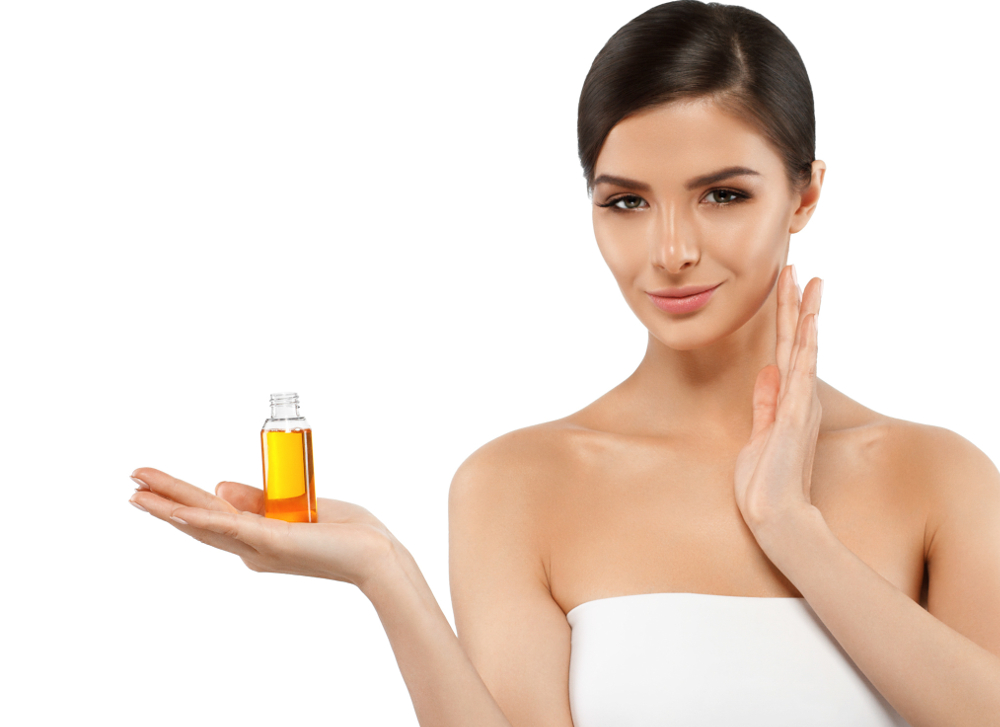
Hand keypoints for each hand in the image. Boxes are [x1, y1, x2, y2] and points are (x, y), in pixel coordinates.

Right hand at [128, 467, 396, 589]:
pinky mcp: (273, 540)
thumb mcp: (295, 508)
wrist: (376, 554)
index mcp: (257, 539)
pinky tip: (174, 511)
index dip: (180, 501)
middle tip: (130, 484)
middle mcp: (252, 547)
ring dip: (168, 507)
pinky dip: (200, 519)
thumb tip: (219, 486)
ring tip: (137, 494)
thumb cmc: (347, 534)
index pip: (210, 516)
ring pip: (205, 522)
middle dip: (163, 501)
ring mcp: (259, 545)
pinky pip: (231, 527)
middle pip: (197, 520)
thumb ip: (259, 499)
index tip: (153, 485)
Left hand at [733, 264, 823, 532]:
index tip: (786, 287)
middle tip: (798, 269)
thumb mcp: (758, 434)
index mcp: (788, 400)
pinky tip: (809, 323)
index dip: (786, 318)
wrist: (774, 515)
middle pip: (798, 341)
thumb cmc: (765, 481)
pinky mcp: (794, 417)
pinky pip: (802, 375)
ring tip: (809, 282)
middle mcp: (798, 398)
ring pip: (805, 349)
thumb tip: (766, 371)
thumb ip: (764, 403)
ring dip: (806, 314)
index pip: (787, 350)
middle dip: (797, 304)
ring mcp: (799, 405)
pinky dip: (806, 347)